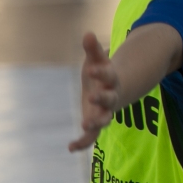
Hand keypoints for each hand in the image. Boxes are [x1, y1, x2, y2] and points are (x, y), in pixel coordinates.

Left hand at [72, 31, 116, 151]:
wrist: (113, 90)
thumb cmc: (101, 73)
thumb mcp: (97, 60)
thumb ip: (93, 49)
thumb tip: (87, 33)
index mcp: (111, 80)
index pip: (108, 75)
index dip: (101, 72)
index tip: (92, 69)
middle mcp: (110, 98)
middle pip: (109, 100)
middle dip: (103, 99)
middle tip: (93, 97)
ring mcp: (104, 112)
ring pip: (103, 120)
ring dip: (95, 123)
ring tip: (84, 126)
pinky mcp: (96, 123)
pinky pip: (92, 136)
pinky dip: (83, 143)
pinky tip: (70, 148)